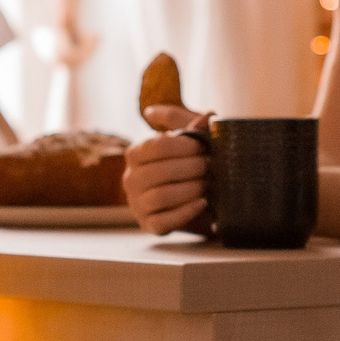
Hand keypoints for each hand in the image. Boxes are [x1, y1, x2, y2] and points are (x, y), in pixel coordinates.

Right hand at [126, 104, 212, 234]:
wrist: (194, 196)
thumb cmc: (188, 162)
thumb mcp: (189, 141)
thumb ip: (194, 126)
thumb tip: (208, 115)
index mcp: (135, 154)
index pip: (154, 147)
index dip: (182, 146)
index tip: (202, 146)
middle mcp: (130, 179)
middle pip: (158, 172)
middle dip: (189, 168)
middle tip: (209, 166)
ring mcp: (137, 204)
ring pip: (160, 197)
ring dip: (189, 189)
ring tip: (207, 183)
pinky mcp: (150, 225)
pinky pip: (164, 221)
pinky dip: (186, 212)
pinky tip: (203, 203)